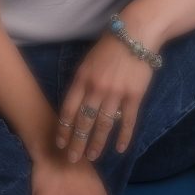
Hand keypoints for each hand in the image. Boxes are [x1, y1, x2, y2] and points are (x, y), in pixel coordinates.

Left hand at [56, 33, 153, 162]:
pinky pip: (128, 121)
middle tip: (71, 160)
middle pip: (84, 122)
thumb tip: (74, 105)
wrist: (135, 34)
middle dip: (76, 143)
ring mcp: (116, 93)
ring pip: (104, 125)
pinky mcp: (134, 96)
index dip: (63, 129)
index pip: (69, 110)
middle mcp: (96, 89)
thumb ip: (80, 82)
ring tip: (91, 157)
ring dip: (96, 143)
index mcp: (82, 79)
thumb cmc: (109, 46)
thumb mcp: (87, 62)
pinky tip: (119, 149)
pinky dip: (124, 136)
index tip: (59, 144)